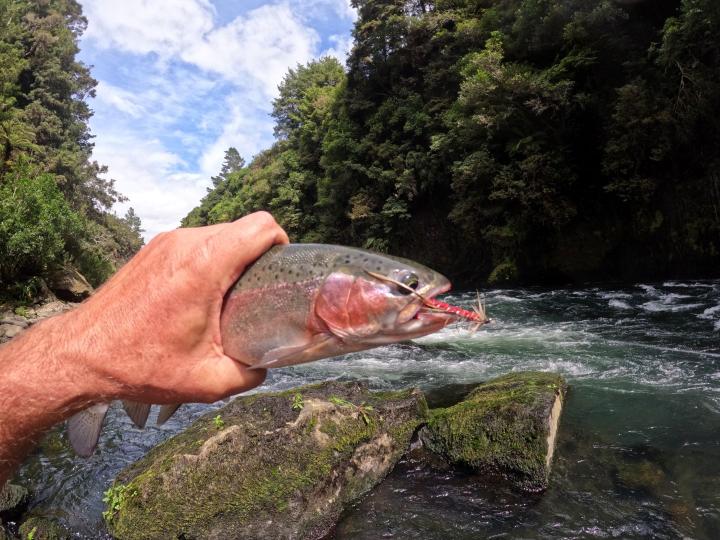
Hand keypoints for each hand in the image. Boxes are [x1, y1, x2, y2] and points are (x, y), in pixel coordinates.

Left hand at [64, 211, 288, 403]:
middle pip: (244, 228)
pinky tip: (202, 295)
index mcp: (204, 265)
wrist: (81, 354)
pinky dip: (210, 260)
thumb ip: (250, 373)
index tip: (280, 272)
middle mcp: (185, 243)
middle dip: (259, 256)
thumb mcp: (208, 381)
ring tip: (228, 297)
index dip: (282, 244)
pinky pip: (197, 242)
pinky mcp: (153, 248)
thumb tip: (267, 364)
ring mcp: (166, 241)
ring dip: (233, 258)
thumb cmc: (140, 364)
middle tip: (257, 294)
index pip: (262, 226)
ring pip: (220, 234)